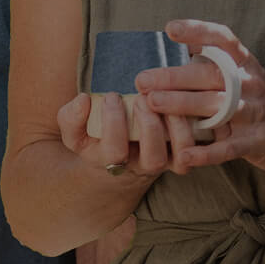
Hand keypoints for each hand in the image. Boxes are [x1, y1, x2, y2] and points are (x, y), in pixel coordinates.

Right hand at [55, 89, 198, 178]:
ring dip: (175, 127)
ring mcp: (163, 162)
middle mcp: (140, 167)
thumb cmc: (94, 140)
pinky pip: (193, 151)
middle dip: (149, 127)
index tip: (111, 96)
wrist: (116, 160)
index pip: (115, 151)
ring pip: (179, 155)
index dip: (114, 123)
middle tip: (140, 98)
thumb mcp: (74, 133)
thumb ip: (70, 118)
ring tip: (165, 101)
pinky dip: (190, 131)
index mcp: (111, 163)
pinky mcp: (179, 154)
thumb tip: (83, 100)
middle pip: (153, 159)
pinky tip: (178, 107)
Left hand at [136, 19, 264, 175]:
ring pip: (216, 107)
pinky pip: (229, 147)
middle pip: (210, 75)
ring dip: (182, 105)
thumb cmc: (258, 100)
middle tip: (142, 80)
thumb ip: (212, 59)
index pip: (224, 40)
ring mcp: (256, 113)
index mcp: (245, 64)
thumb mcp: (242, 74)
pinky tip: (183, 155)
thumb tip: (173, 34)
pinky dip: (206, 153)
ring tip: (151, 104)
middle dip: (174, 77)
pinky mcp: (258, 141)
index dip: (199, 31)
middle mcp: (250, 84)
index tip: (170, 29)